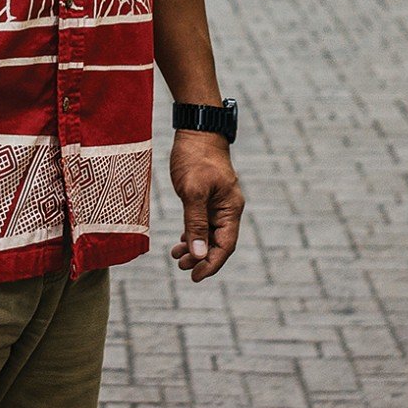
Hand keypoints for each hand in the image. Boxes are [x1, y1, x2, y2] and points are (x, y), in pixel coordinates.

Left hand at [168, 132, 242, 281]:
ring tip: (177, 257)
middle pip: (218, 242)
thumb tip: (199, 254)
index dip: (211, 263)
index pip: (225, 245)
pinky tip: (181, 241)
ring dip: (195, 247)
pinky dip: (193, 233)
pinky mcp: (207, 196)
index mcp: (230, 208)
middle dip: (201, 258)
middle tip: (181, 267)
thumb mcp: (193, 191)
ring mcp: (218, 202)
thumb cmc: (195, 158)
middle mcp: (228, 208)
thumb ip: (196, 223)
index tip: (195, 276)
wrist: (196, 130)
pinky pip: (203, 222)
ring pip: (209, 234)